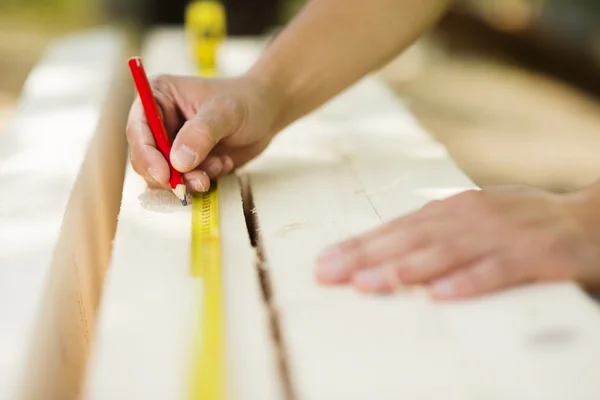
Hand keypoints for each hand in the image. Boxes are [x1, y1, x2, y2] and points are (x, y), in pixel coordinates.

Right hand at [126, 75, 279, 191]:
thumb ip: (201, 134)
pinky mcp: (186, 164)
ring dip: (192, 179)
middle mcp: (159, 122)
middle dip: (171, 175)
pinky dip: (204, 180)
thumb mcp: (226, 112)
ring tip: (220, 164)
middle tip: (201, 179)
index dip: (146, 154)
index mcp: (159, 96)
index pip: (138, 129)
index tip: (164, 175)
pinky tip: (223, 163)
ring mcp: (171, 145)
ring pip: (165, 176)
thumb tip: (178, 162)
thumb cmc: (246, 102)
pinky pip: (184, 183)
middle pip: (145, 159)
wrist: (267, 114)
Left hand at [315, 185, 599, 299]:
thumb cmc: (520, 222)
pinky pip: (499, 270)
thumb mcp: (473, 220)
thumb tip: (381, 254)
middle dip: (366, 257)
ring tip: (370, 283)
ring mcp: (504, 233)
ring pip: (447, 252)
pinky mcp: (538, 254)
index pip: (396, 228)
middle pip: (411, 238)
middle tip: (330, 274)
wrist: (590, 217)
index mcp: (452, 209)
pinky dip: (469, 282)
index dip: (359, 245)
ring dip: (405, 268)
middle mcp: (472, 216)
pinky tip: (441, 295)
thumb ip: (434, 233)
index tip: (323, 262)